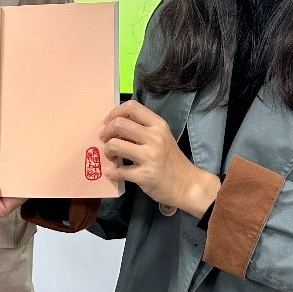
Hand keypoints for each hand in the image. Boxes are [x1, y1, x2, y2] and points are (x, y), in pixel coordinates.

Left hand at [100, 100, 218, 217]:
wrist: (187, 184)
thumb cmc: (171, 159)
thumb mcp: (162, 137)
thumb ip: (143, 128)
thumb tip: (115, 125)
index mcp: (158, 125)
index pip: (132, 107)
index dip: (114, 112)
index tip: (108, 122)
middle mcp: (155, 137)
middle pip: (119, 124)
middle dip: (106, 132)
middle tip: (105, 140)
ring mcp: (150, 157)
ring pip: (115, 145)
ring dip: (107, 151)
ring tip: (111, 156)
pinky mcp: (145, 175)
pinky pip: (119, 171)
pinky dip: (112, 172)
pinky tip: (113, 173)